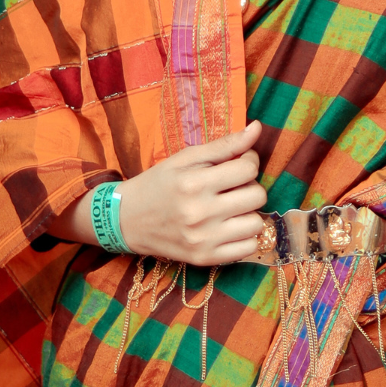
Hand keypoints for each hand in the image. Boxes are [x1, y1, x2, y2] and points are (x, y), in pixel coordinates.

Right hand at [116, 120, 267, 265]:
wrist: (128, 220)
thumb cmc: (160, 183)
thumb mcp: (186, 157)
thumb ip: (224, 144)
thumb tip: (258, 128)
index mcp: (194, 183)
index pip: (248, 169)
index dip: (249, 162)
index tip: (238, 163)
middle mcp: (200, 214)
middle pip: (257, 196)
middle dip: (250, 186)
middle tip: (233, 186)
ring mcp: (203, 240)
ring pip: (256, 224)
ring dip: (248, 213)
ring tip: (231, 207)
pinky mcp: (205, 258)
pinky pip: (248, 248)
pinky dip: (245, 236)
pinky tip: (229, 226)